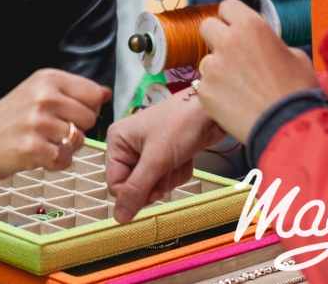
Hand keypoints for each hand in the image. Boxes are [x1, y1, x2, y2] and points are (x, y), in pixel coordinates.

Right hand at [0, 68, 110, 189]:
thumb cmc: (6, 120)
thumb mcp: (35, 92)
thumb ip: (70, 91)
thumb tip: (105, 93)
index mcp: (46, 78)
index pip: (93, 92)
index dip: (88, 108)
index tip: (71, 113)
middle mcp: (43, 96)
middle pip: (89, 117)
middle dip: (77, 129)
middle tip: (53, 131)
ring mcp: (38, 122)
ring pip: (79, 139)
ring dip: (66, 147)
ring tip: (44, 143)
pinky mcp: (34, 148)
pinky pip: (66, 159)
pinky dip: (57, 163)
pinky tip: (40, 156)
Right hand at [104, 91, 225, 222]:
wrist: (212, 110)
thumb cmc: (182, 123)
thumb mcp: (157, 159)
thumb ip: (137, 190)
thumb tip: (119, 218)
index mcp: (117, 141)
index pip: (116, 184)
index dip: (135, 192)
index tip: (153, 186)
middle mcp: (129, 146)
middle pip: (136, 186)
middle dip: (156, 182)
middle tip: (167, 167)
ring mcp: (148, 150)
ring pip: (154, 185)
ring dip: (170, 177)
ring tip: (178, 158)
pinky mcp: (165, 154)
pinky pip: (167, 178)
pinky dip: (179, 172)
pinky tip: (185, 157)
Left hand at [198, 0, 318, 141]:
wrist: (288, 125)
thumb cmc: (297, 92)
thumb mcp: (296, 56)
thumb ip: (271, 43)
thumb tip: (264, 45)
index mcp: (251, 27)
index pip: (227, 6)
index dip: (231, 17)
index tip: (234, 26)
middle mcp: (227, 41)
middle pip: (207, 26)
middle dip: (217, 37)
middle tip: (232, 54)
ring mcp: (212, 66)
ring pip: (207, 59)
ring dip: (218, 68)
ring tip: (240, 87)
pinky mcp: (204, 90)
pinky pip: (205, 85)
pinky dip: (216, 93)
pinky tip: (235, 102)